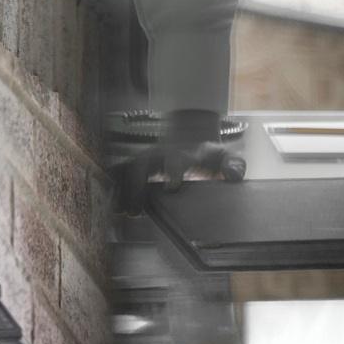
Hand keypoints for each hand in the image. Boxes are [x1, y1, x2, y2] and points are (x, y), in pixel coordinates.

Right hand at [110, 109, 245, 214]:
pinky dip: (114, 185)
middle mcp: (160, 154)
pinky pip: (121, 171)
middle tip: (135, 210)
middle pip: (142, 165)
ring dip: (122, 189)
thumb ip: (233, 165)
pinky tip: (110, 202)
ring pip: (128, 169)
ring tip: (118, 211)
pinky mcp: (139, 163)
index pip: (176, 160)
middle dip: (136, 186)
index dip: (173, 171)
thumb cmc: (209, 151)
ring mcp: (147, 158)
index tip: (172, 187)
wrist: (190, 132)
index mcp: (183, 153)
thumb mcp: (227, 155)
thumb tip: (232, 176)